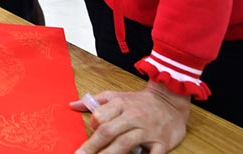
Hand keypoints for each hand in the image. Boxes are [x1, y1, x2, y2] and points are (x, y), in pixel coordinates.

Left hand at [69, 82, 189, 153]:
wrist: (170, 101)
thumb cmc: (139, 102)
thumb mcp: (117, 96)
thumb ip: (94, 101)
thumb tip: (72, 105)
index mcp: (120, 104)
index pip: (100, 116)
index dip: (92, 127)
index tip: (89, 137)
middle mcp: (133, 116)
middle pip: (109, 131)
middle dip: (93, 146)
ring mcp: (147, 130)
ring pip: (125, 143)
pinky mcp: (161, 142)